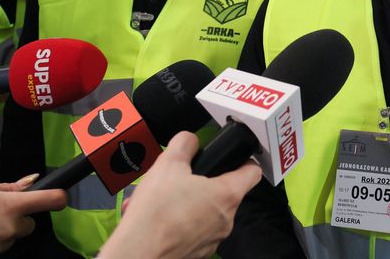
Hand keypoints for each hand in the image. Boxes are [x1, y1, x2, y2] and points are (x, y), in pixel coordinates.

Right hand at [99, 131, 262, 258]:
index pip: (252, 172)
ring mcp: (212, 240)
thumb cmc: (156, 214)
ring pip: (203, 212)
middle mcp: (225, 220)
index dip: (244, 161)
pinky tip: (154, 217)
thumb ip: (184, 144)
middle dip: (199, 183)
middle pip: (222, 192)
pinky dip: (176, 222)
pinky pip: (190, 231)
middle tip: (180, 179)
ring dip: (183, 203)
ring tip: (159, 200)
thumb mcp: (168, 163)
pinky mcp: (196, 253)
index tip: (235, 158)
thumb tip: (189, 141)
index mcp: (227, 195)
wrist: (137, 253)